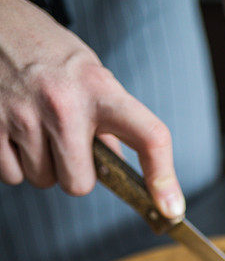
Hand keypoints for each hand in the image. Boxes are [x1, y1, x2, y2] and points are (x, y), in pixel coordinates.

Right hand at [0, 0, 183, 217]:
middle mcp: (64, 103)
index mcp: (100, 89)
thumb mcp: (90, 76)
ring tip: (34, 125)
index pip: (149, 136)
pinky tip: (13, 130)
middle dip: (72, 172)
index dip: (163, 177)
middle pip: (79, 184)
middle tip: (63, 140)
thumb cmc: (48, 52)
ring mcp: (24, 114)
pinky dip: (12, 162)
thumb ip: (110, 121)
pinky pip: (11, 176)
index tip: (172, 208)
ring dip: (40, 164)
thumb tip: (123, 171)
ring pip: (43, 181)